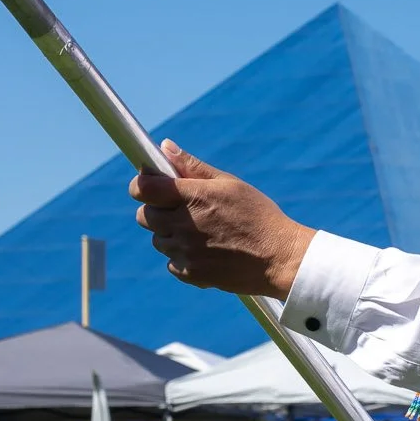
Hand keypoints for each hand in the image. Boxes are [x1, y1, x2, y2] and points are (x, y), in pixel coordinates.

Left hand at [130, 141, 316, 298]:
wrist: (279, 258)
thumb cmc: (257, 215)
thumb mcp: (229, 183)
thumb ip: (193, 167)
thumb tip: (164, 146)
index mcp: (193, 197)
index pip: (143, 188)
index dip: (141, 184)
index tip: (148, 184)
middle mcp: (184, 225)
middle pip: (144, 216)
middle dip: (156, 209)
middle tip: (180, 208)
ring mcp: (185, 251)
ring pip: (157, 239)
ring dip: (170, 233)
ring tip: (200, 230)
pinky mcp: (190, 273)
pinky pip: (171, 262)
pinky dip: (182, 255)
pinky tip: (205, 250)